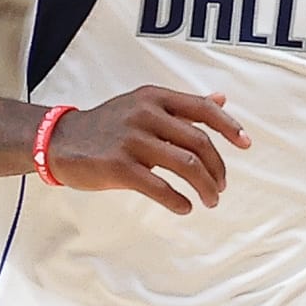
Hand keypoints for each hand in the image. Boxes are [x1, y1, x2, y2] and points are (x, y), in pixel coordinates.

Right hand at [50, 88, 249, 215]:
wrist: (58, 140)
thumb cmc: (108, 126)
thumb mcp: (143, 105)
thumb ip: (181, 106)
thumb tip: (222, 99)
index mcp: (155, 98)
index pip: (203, 109)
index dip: (230, 128)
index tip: (246, 145)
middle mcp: (146, 114)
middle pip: (200, 143)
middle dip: (218, 169)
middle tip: (221, 187)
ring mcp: (132, 140)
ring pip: (186, 165)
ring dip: (205, 187)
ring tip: (210, 201)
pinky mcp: (119, 166)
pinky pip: (159, 187)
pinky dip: (178, 201)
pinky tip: (184, 207)